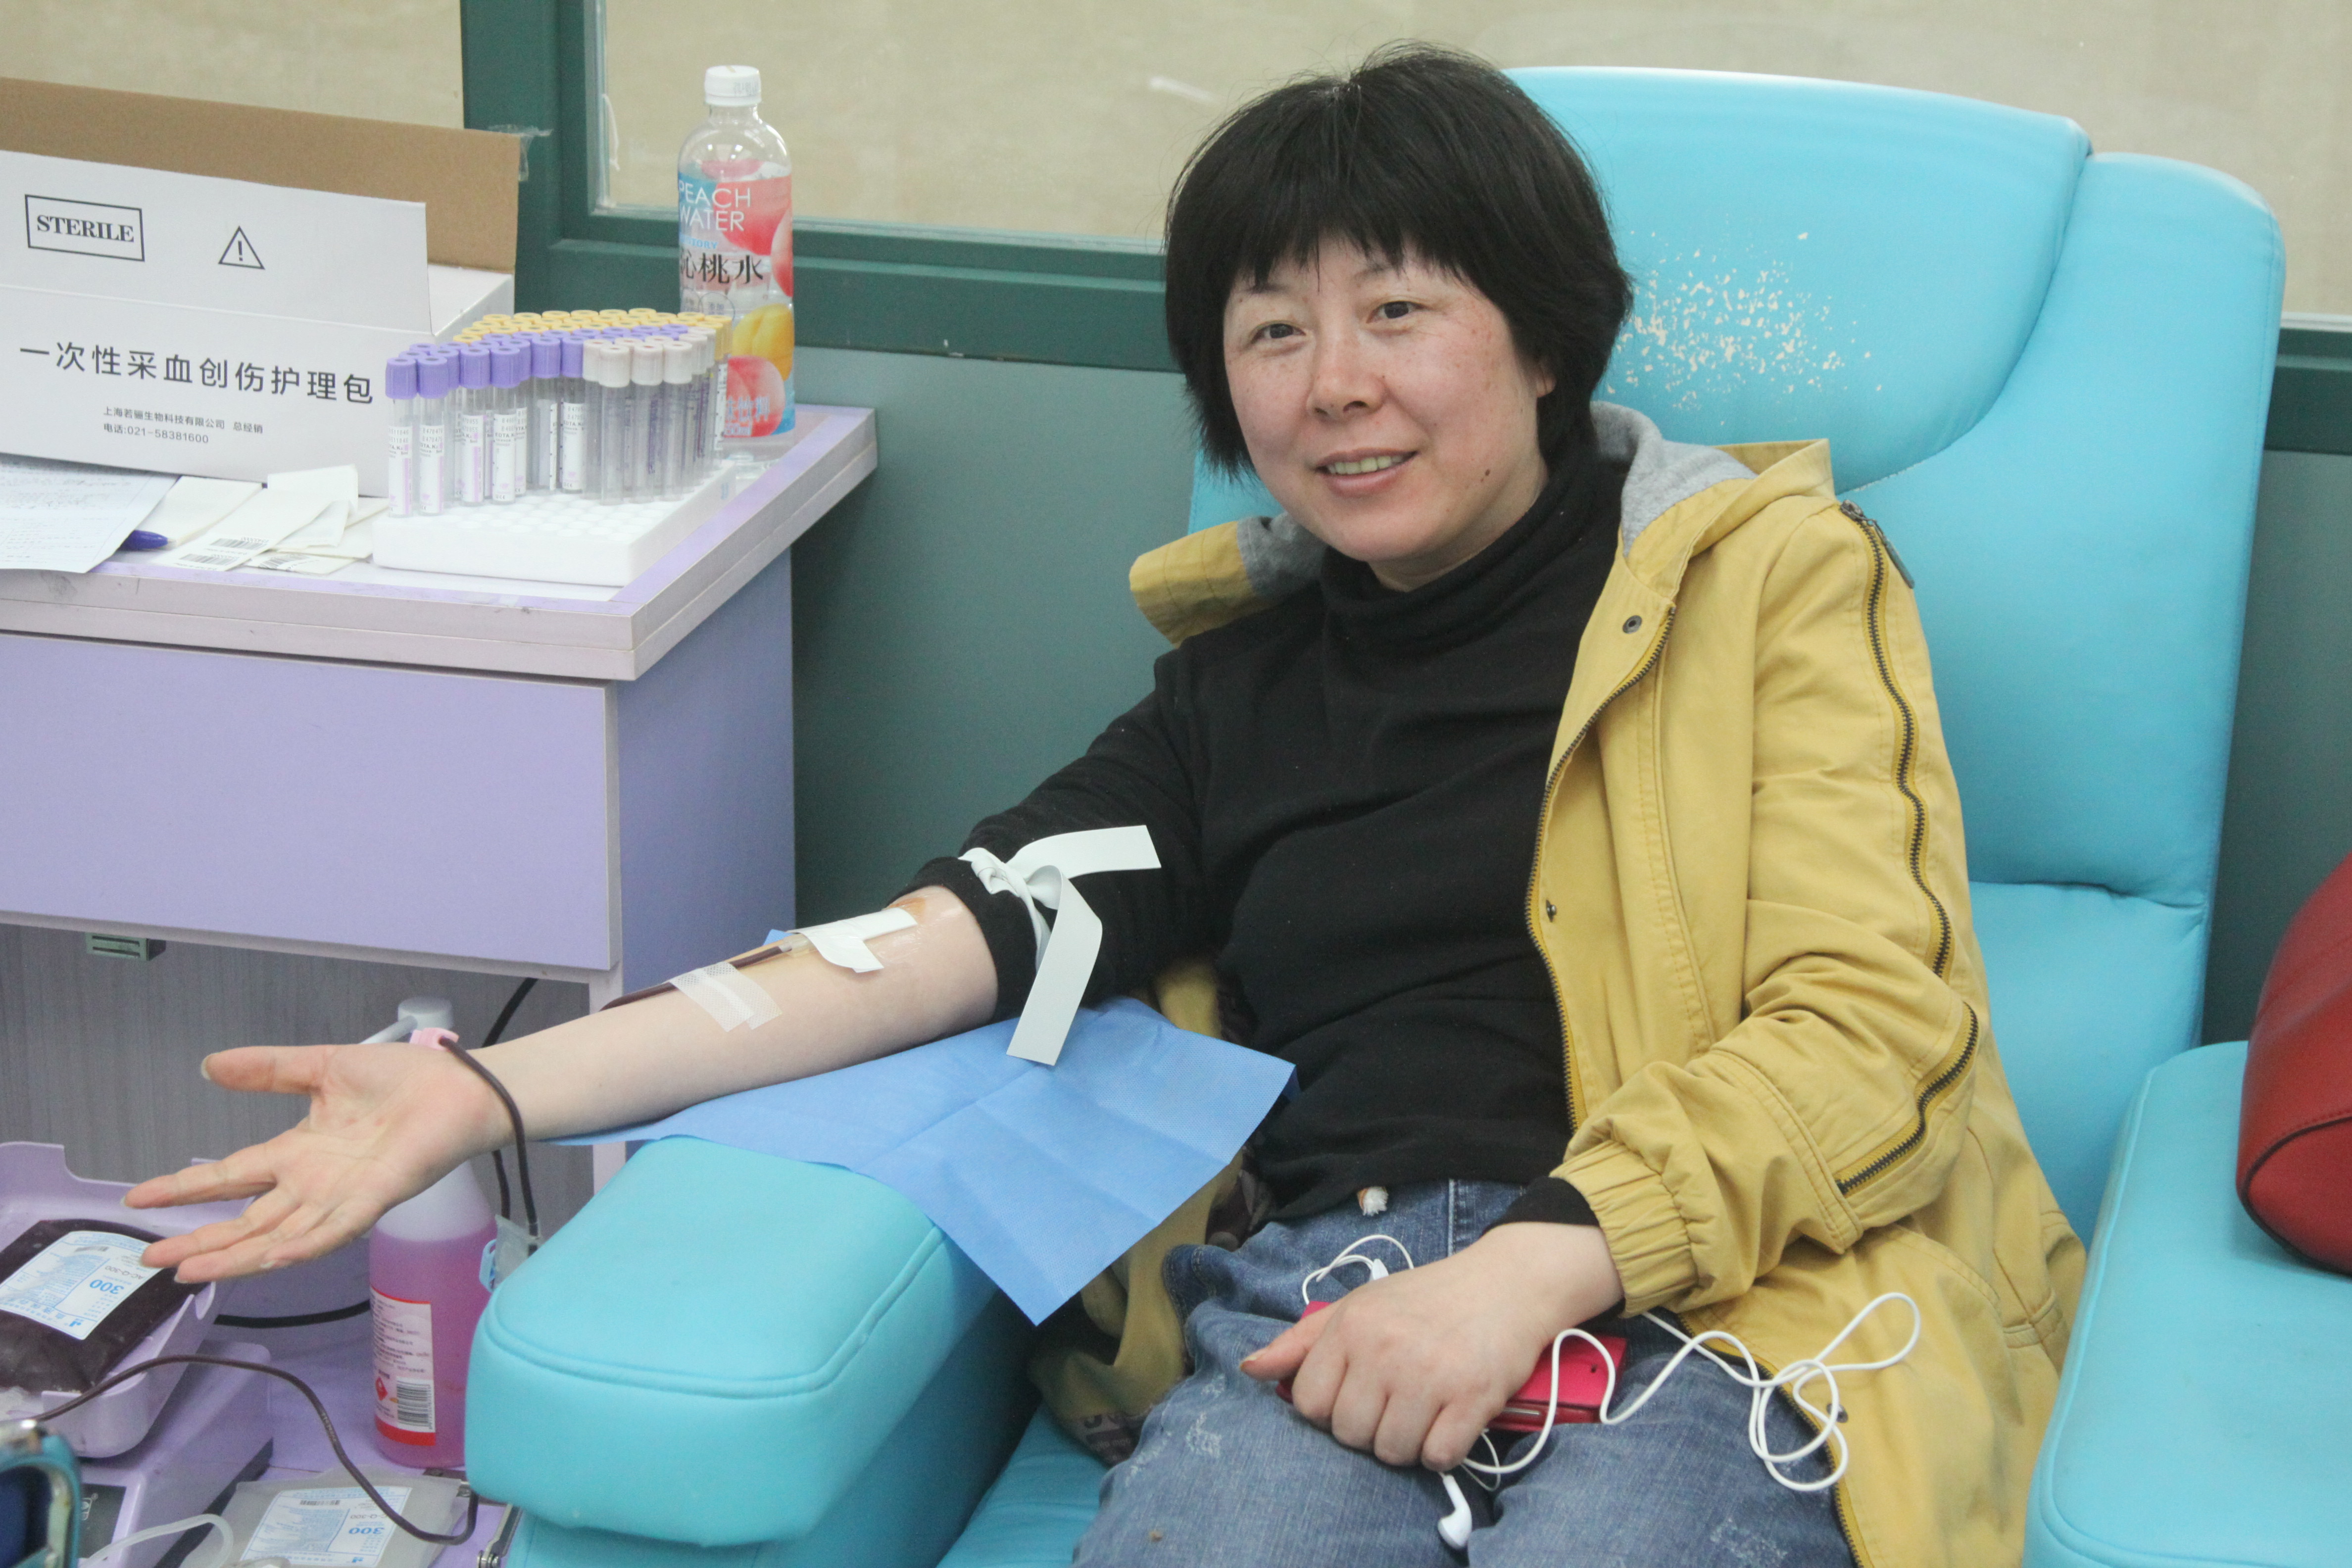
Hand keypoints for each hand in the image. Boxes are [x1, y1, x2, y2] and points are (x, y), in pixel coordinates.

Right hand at [123, 1041, 510, 1282]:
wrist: (460, 1085)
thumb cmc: (401, 1079)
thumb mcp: (321, 1067)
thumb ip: (268, 1070)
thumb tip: (210, 1065)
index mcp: (299, 1153)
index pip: (231, 1176)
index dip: (186, 1187)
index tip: (139, 1199)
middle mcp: (314, 1183)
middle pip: (246, 1221)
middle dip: (200, 1242)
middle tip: (151, 1260)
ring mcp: (342, 1196)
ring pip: (279, 1237)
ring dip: (236, 1256)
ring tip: (190, 1271)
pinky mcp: (375, 1197)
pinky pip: (334, 1230)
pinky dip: (303, 1245)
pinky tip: (272, 1257)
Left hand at [1240, 1222, 1622, 1471]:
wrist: (1506, 1284)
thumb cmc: (1426, 1299)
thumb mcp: (1358, 1307)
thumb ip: (1301, 1341)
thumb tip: (1250, 1369)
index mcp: (1350, 1326)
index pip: (1310, 1404)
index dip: (1331, 1410)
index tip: (1357, 1394)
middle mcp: (1384, 1349)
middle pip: (1350, 1434)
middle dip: (1370, 1429)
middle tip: (1397, 1401)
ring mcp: (1429, 1375)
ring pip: (1392, 1452)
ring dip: (1407, 1444)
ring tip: (1423, 1411)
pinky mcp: (1472, 1397)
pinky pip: (1438, 1457)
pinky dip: (1443, 1450)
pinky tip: (1450, 1421)